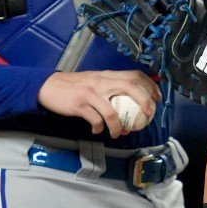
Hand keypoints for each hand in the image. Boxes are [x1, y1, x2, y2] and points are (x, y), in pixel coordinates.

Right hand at [36, 69, 160, 136]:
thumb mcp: (95, 80)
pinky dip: (99, 127)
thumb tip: (131, 101)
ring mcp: (90, 93)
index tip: (157, 97)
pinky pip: (95, 120)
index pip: (134, 75)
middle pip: (129, 86)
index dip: (149, 85)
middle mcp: (101, 81)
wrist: (49, 86)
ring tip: (119, 133)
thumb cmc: (75, 86)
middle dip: (144, 100)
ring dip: (119, 125)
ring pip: (112, 111)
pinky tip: (98, 129)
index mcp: (107, 75)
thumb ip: (111, 87)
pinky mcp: (79, 104)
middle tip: (149, 114)